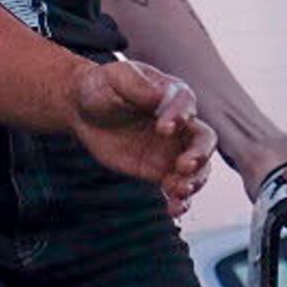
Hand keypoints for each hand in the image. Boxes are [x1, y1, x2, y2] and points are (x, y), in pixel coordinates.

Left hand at [66, 56, 216, 209]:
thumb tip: (161, 95)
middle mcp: (180, 124)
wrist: (82, 111)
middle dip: (200, 154)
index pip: (187, 105)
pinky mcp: (159, 171)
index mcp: (173, 95)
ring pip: (197, 168)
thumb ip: (138, 85)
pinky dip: (180, 200)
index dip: (180, 116)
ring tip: (179, 191)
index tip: (163, 127)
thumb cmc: (101, 87)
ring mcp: (171, 150)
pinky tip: (174, 209)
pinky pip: (176, 188)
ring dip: (194, 181)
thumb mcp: (115, 77)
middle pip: (204, 140)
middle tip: (184, 165)